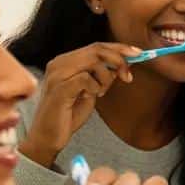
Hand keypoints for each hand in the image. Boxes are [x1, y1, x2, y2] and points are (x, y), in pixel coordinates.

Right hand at [20, 43, 139, 165]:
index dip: (119, 48)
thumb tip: (123, 63)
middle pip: (97, 49)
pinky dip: (95, 87)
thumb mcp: (91, 91)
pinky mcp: (59, 88)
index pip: (96, 46)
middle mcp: (59, 63)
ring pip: (94, 61)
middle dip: (119, 60)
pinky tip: (91, 97)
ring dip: (106, 78)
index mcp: (66, 61)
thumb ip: (103, 76)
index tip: (137, 54)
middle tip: (127, 76)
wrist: (47, 137)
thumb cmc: (67, 115)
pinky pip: (87, 78)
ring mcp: (57, 74)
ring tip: (100, 93)